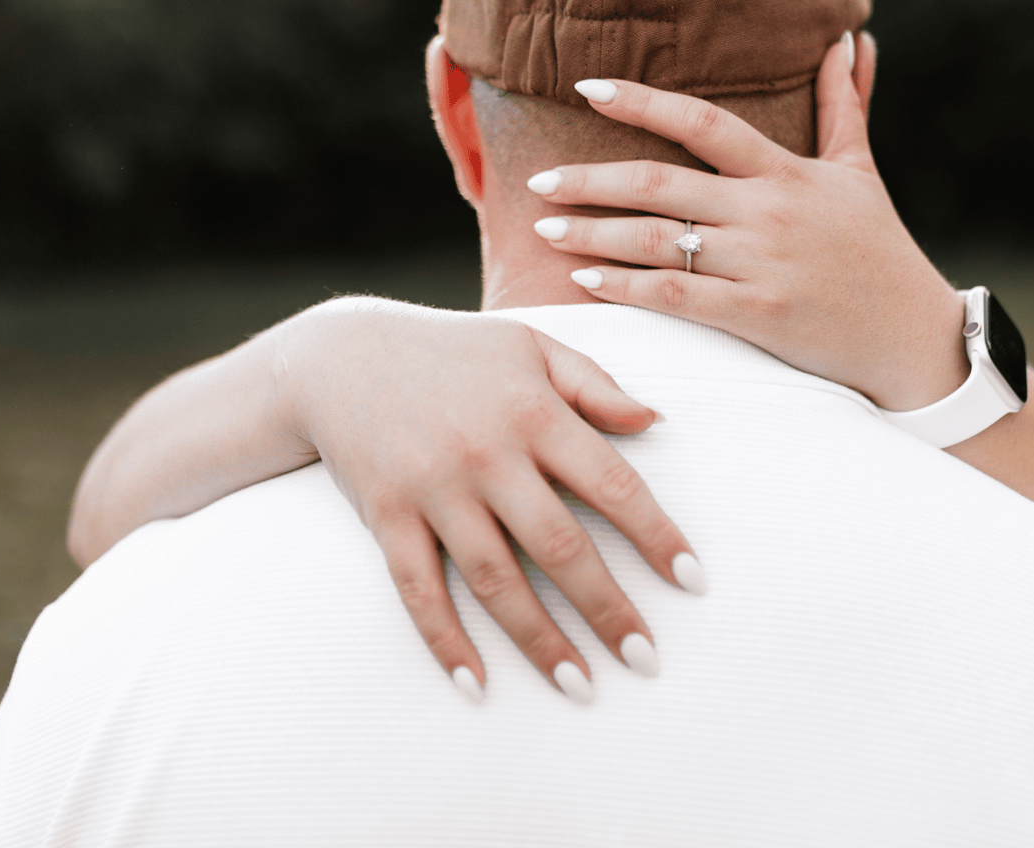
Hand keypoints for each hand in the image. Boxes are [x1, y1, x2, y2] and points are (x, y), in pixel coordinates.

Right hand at [271, 300, 704, 699]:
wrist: (341, 356)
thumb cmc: (454, 353)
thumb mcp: (531, 347)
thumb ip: (595, 385)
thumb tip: (656, 419)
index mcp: (534, 411)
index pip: (611, 482)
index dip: (656, 534)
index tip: (692, 580)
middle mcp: (487, 453)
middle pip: (558, 544)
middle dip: (606, 607)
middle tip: (645, 658)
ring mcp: (433, 488)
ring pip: (494, 579)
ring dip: (539, 639)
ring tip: (581, 685)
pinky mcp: (386, 516)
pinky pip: (417, 590)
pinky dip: (445, 640)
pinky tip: (477, 684)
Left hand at [525, 32, 969, 411]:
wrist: (914, 335)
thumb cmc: (879, 249)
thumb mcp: (861, 170)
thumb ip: (844, 103)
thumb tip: (849, 39)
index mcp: (785, 171)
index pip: (703, 121)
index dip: (643, 100)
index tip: (588, 87)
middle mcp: (768, 211)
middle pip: (661, 182)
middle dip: (590, 179)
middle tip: (537, 181)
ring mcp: (762, 264)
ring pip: (658, 240)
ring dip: (592, 234)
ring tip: (545, 230)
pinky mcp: (760, 315)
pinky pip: (677, 296)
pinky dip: (626, 288)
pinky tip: (585, 283)